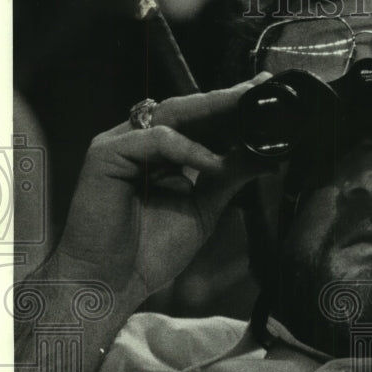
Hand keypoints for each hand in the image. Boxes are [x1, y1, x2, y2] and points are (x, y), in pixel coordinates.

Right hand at [53, 74, 274, 307]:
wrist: (110, 283)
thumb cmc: (150, 250)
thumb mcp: (203, 208)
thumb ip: (228, 178)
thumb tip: (266, 155)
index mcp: (160, 152)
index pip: (200, 120)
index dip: (232, 107)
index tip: (265, 91)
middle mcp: (139, 141)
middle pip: (189, 110)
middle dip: (228, 100)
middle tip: (261, 88)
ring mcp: (120, 144)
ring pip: (173, 115)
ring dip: (215, 115)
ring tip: (250, 120)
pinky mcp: (105, 154)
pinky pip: (156, 140)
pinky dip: (190, 150)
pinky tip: (216, 165)